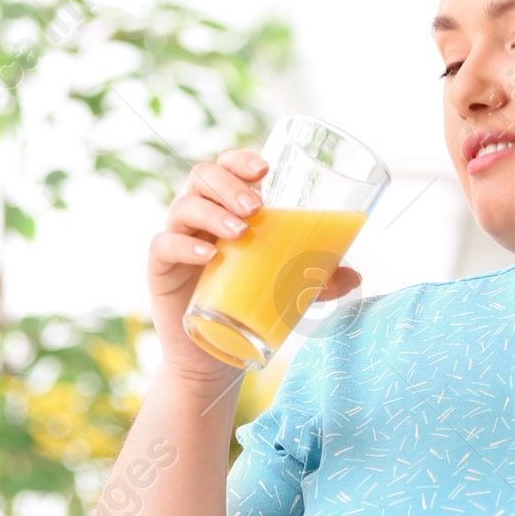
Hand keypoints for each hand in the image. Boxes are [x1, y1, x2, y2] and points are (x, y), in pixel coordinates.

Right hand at [148, 148, 359, 384]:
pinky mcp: (160, 269)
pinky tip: (207, 256)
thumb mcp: (290, 290)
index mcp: (227, 209)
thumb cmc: (249, 306)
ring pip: (184, 207)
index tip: (265, 170)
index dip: (240, 160)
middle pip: (204, 178)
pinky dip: (184, 247)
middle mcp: (200, 218)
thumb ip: (319, 279)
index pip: (226, 167)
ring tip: (241, 232)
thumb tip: (354, 276)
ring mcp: (178, 240)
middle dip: (230, 185)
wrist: (215, 355)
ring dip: (213, 213)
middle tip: (258, 209)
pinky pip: (163, 246)